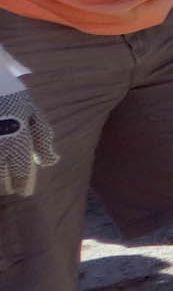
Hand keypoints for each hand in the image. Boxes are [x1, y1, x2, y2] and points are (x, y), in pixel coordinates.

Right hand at [0, 68, 56, 197]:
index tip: (24, 192)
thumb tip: (51, 161)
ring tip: (1, 186)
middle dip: (6, 186)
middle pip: (1, 176)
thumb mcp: (34, 115)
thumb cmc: (14, 98)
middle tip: (10, 191)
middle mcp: (0, 146)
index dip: (23, 184)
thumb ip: (43, 140)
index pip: (21, 171)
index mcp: (18, 140)